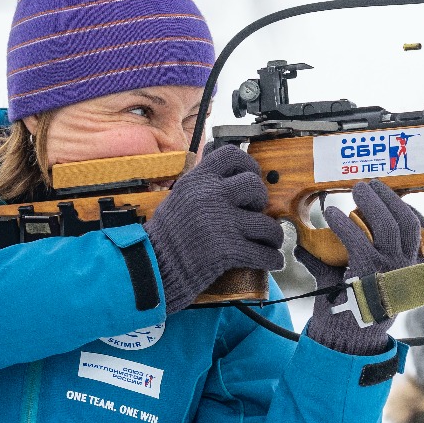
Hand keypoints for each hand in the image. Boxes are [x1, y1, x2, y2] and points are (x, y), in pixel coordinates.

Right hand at [143, 145, 284, 310]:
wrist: (151, 267)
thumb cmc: (165, 235)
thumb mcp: (179, 197)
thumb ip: (201, 182)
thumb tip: (218, 158)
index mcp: (197, 180)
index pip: (232, 155)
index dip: (249, 164)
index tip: (252, 176)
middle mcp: (211, 196)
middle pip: (255, 187)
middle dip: (261, 201)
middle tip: (256, 213)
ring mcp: (222, 223)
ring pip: (267, 224)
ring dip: (272, 235)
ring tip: (269, 241)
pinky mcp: (228, 250)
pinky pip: (264, 252)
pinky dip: (272, 259)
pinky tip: (272, 260)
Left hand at [297, 180, 423, 354]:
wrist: (345, 341)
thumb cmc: (353, 310)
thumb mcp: (361, 283)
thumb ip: (345, 263)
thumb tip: (308, 242)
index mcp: (411, 272)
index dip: (412, 214)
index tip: (397, 200)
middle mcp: (406, 269)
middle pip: (407, 222)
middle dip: (389, 198)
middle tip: (369, 186)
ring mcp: (390, 270)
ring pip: (389, 225)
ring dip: (371, 202)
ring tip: (356, 190)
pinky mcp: (369, 272)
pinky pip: (358, 239)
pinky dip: (342, 223)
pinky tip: (330, 214)